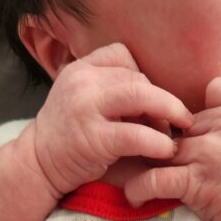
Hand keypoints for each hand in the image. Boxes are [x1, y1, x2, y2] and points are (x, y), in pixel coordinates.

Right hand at [26, 43, 193, 196]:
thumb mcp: (86, 100)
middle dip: (165, 101)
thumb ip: (113, 89)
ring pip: (140, 96)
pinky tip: (165, 151)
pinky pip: (136, 135)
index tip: (152, 102)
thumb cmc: (72, 135)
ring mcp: (85, 107)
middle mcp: (81, 81)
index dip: (145, 77)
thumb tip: (161, 92)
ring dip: (168, 114)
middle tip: (181, 120)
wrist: (38, 165)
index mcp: (81, 68)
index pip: (123, 55)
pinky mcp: (92, 138)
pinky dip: (158, 142)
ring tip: (176, 135)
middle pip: (138, 78)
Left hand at [124, 77, 220, 220]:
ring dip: (152, 159)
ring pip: (163, 146)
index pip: (211, 90)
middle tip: (166, 156)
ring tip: (140, 171)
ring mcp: (207, 154)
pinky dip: (139, 188)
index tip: (204, 129)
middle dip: (178, 139)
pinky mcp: (195, 183)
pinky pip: (154, 180)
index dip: (206, 109)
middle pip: (183, 123)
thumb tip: (217, 99)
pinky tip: (136, 196)